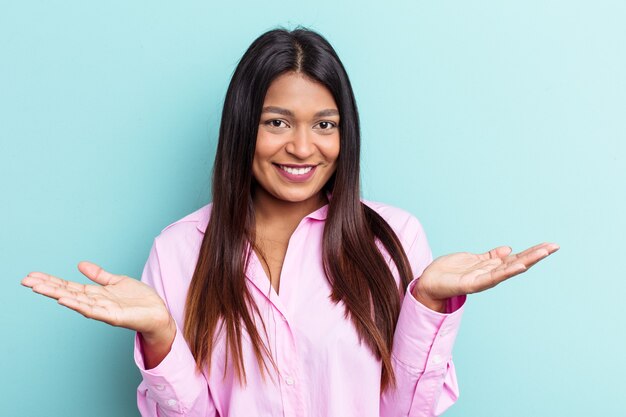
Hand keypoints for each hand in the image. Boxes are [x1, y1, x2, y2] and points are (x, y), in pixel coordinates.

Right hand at [20, 261, 173, 338]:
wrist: (158, 313)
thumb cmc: (139, 300)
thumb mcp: (117, 282)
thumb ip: (99, 275)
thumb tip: (81, 264)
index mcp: (95, 294)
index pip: (68, 286)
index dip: (51, 280)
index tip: (32, 275)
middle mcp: (95, 302)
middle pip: (67, 292)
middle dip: (47, 287)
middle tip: (26, 281)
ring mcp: (103, 310)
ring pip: (75, 301)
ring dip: (57, 294)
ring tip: (39, 288)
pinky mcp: (113, 316)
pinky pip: (93, 310)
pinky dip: (78, 305)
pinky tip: (65, 300)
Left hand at [413, 242, 559, 309]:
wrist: (429, 283)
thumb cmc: (449, 271)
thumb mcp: (473, 259)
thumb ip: (490, 256)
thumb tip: (508, 249)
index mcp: (491, 267)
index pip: (516, 258)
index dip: (532, 252)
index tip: (550, 245)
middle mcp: (490, 274)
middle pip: (518, 263)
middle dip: (536, 255)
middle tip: (555, 247)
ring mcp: (483, 279)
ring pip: (509, 269)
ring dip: (526, 261)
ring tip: (542, 253)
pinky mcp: (472, 284)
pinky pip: (492, 277)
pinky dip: (506, 271)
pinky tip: (518, 265)